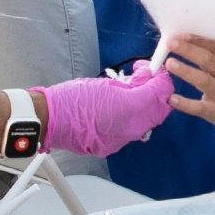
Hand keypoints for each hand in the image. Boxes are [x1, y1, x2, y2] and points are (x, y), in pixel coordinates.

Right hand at [40, 62, 176, 156]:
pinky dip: (132, 117)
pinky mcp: (114, 146)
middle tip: (145, 79)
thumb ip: (132, 83)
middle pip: (161, 110)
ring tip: (130, 92)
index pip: (162, 92)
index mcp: (132, 107)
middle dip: (158, 93)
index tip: (152, 69)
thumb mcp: (106, 84)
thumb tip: (147, 78)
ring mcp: (124, 139)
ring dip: (146, 105)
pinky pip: (132, 130)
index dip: (162, 78)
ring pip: (148, 122)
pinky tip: (118, 107)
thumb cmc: (72, 99)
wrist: (51, 121)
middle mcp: (133, 127)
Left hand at [164, 37, 214, 138]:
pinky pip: (198, 107)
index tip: (180, 34)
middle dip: (188, 50)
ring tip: (169, 63)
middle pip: (208, 60)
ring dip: (185, 71)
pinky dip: (184, 103)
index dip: (197, 39)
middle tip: (170, 43)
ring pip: (203, 81)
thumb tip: (189, 44)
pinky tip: (172, 98)